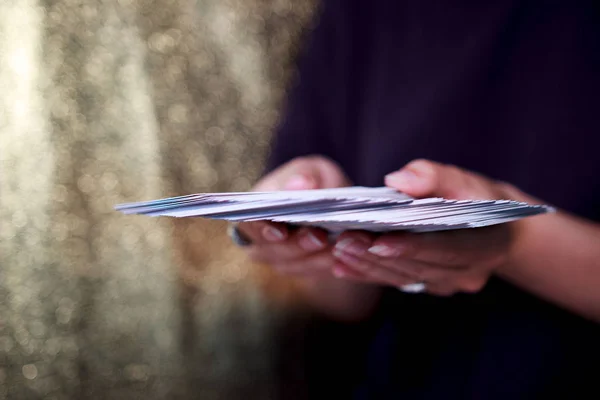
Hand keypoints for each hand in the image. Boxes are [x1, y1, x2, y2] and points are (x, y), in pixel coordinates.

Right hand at [238, 156, 350, 276]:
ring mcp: (280, 259)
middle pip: (271, 250)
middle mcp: (261, 240)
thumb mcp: (313, 170)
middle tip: (319, 237)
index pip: (248, 223)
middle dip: (296, 245)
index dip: (261, 229)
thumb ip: (305, 175)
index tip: (280, 232)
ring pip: (292, 265)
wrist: (333, 207)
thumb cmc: (316, 182)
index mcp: (255, 210)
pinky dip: (326, 266)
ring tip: (335, 247)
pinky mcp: (301, 271)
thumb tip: (301, 184)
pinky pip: (311, 273)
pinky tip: (341, 258)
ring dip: (314, 258)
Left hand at [331, 159, 515, 295]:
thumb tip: (397, 181)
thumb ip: (433, 176)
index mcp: (486, 245)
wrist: (491, 225)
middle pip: (419, 267)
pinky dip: (368, 274)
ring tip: (339, 249)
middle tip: (345, 240)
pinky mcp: (429, 286)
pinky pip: (396, 282)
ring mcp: (448, 284)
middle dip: (379, 255)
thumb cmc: (475, 196)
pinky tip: (341, 266)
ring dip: (369, 266)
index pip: (447, 248)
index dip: (413, 246)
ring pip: (404, 278)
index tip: (379, 241)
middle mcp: (468, 272)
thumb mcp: (463, 179)